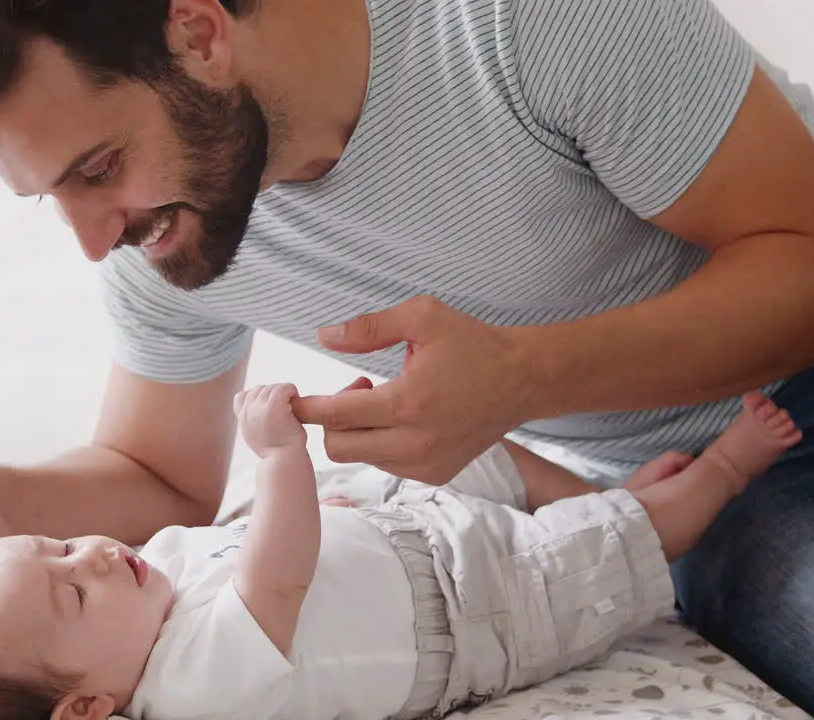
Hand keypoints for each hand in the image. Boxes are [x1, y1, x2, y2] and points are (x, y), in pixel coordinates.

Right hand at [234, 384, 308, 457]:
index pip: (242, 396)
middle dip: (273, 395)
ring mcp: (258, 409)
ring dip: (284, 394)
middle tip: (286, 410)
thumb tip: (260, 409)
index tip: (271, 411)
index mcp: (242, 420)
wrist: (285, 463)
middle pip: (258, 389)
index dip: (258, 399)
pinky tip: (296, 401)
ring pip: (271, 388)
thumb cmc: (279, 452)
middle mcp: (247, 413)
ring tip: (292, 408)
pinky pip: (283, 387)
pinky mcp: (273, 407)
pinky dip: (291, 391)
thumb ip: (254, 421)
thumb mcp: (258, 437)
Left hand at [293, 296, 529, 483]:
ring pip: (363, 457)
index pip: (335, 415)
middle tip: (359, 388)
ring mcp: (426, 464)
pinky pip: (387, 465)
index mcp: (407, 404)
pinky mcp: (436, 474)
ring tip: (388, 399)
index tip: (291, 400)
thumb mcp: (422, 317)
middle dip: (334, 419)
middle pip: (339, 447)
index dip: (306, 408)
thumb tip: (324, 335)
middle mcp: (415, 443)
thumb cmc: (473, 344)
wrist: (522, 380)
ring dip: (360, 430)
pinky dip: (382, 444)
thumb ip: (369, 327)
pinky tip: (404, 418)